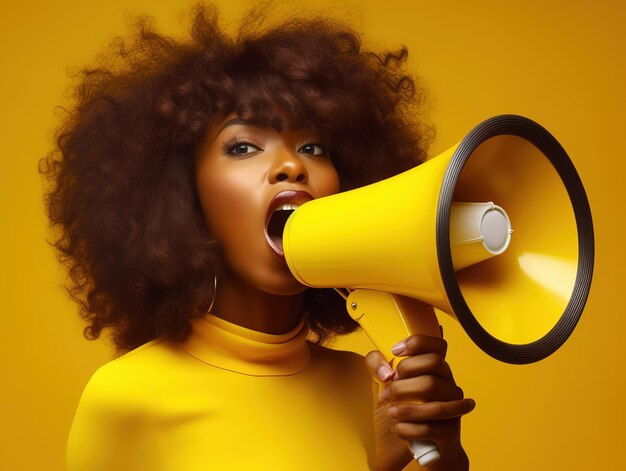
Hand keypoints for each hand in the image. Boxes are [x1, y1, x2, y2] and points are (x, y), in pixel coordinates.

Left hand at [366, 334, 474, 470]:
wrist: (403, 451)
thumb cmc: (398, 411)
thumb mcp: (381, 385)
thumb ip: (376, 366)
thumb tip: (386, 371)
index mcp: (434, 369)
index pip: (438, 345)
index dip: (418, 342)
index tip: (395, 351)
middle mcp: (448, 384)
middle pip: (433, 364)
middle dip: (403, 378)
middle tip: (389, 392)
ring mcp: (453, 407)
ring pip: (433, 395)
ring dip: (404, 406)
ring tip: (390, 412)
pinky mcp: (450, 432)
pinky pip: (429, 427)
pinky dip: (406, 429)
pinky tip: (398, 429)